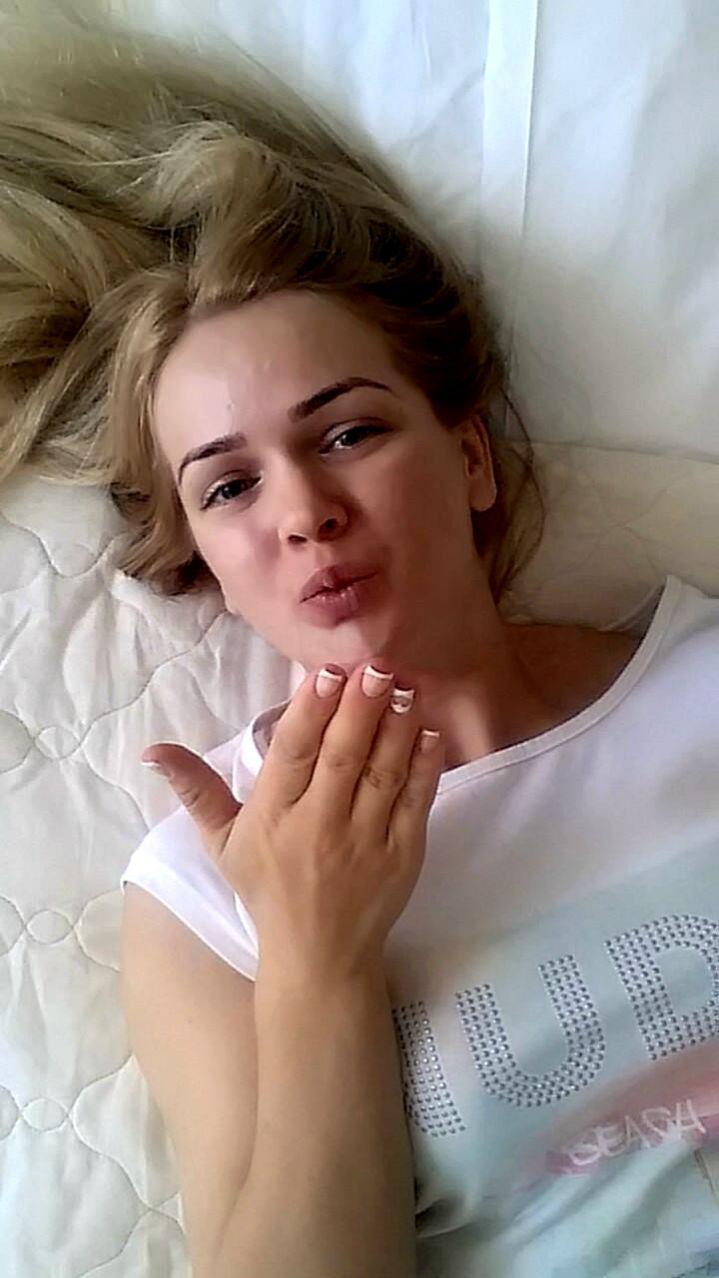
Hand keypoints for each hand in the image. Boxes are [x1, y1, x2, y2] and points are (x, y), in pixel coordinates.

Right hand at [142, 662, 443, 982]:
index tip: (326, 672)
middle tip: (375, 665)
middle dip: (359, 707)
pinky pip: (416, 804)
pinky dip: (424, 767)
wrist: (318, 956)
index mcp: (273, 817)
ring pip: (382, 774)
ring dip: (396, 728)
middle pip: (341, 758)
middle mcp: (319, 826)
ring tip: (405, 686)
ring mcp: (365, 841)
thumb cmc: (266, 889)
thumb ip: (195, 789)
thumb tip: (153, 750)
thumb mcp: (221, 843)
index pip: (293, 755)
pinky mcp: (403, 855)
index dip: (310, 711)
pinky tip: (430, 732)